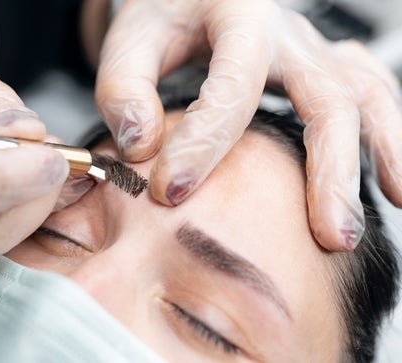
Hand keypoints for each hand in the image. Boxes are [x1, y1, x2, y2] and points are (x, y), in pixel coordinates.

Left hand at [94, 0, 401, 250]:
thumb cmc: (163, 17)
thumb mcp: (131, 40)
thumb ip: (123, 88)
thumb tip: (142, 145)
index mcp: (238, 17)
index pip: (233, 86)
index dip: (204, 143)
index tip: (171, 192)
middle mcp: (287, 34)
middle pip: (326, 97)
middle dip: (329, 170)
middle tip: (327, 235)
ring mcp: (311, 50)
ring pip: (363, 96)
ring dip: (378, 158)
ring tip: (363, 221)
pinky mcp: (321, 68)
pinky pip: (368, 94)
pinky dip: (385, 137)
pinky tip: (388, 183)